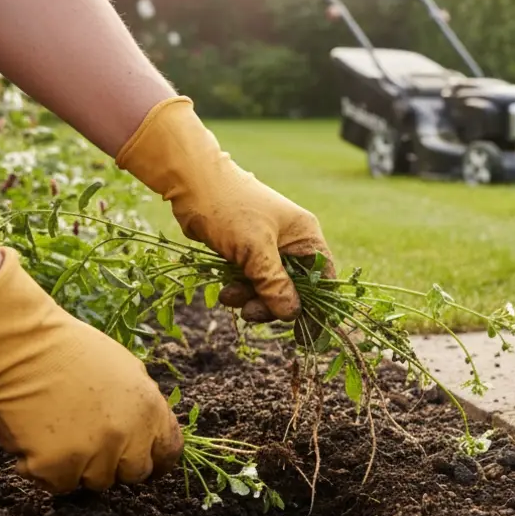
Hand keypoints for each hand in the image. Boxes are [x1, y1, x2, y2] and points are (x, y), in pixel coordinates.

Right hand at [0, 248, 182, 493]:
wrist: (22, 348)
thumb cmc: (71, 350)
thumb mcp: (127, 370)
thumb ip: (141, 406)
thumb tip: (146, 432)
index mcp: (150, 411)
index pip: (168, 452)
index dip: (156, 459)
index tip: (145, 462)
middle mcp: (128, 437)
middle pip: (134, 473)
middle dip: (117, 464)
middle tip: (93, 446)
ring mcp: (93, 455)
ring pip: (95, 482)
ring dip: (81, 467)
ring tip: (60, 434)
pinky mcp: (57, 467)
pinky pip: (58, 484)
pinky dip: (47, 470)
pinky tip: (37, 441)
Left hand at [116, 97, 331, 322]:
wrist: (191, 182)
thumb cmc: (229, 209)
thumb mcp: (254, 249)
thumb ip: (275, 283)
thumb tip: (292, 313)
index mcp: (305, 236)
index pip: (322, 277)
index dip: (315, 305)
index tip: (303, 333)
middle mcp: (291, 242)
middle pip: (294, 288)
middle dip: (272, 303)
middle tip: (250, 314)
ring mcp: (268, 247)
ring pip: (269, 287)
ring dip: (251, 297)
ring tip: (229, 297)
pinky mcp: (247, 251)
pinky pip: (251, 280)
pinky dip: (240, 289)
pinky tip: (225, 290)